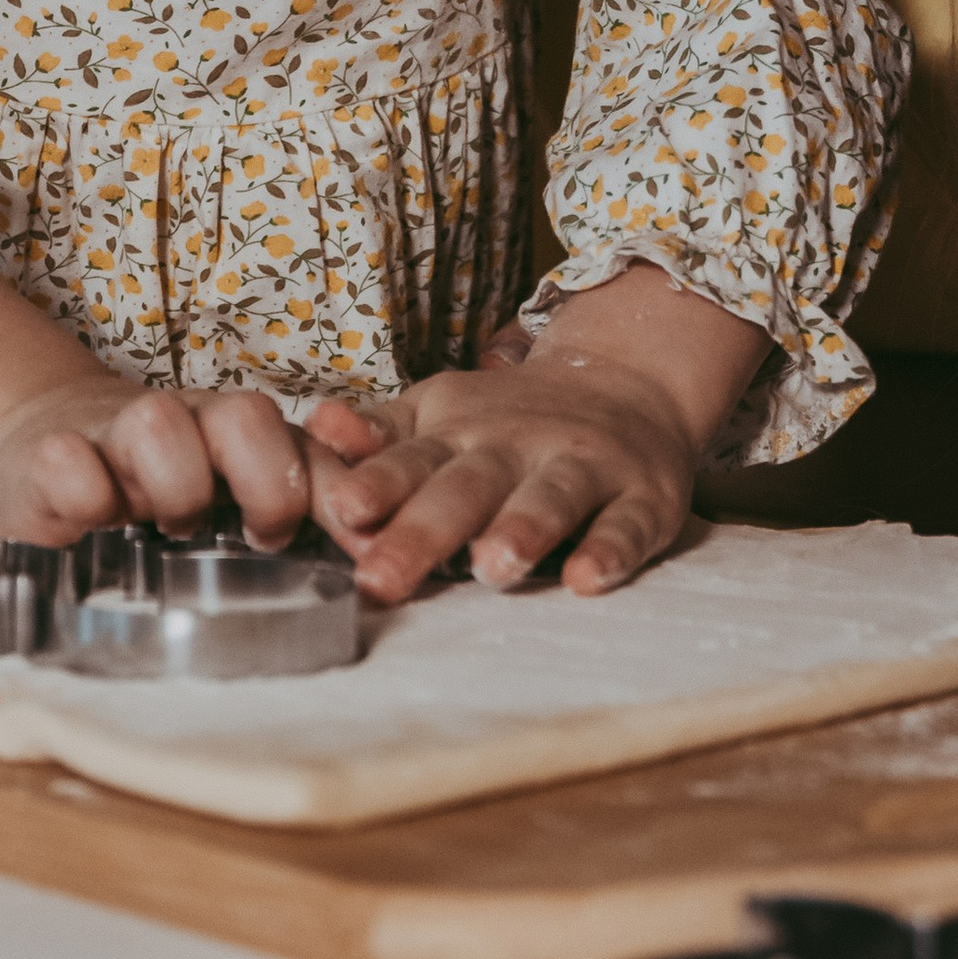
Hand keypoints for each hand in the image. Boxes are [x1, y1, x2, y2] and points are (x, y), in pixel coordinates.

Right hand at [0, 374, 386, 549]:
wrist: (43, 445)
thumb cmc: (152, 487)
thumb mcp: (226, 497)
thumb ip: (302, 511)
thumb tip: (380, 556)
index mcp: (234, 434)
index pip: (302, 442)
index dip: (330, 494)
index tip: (347, 549)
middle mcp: (184, 420)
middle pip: (245, 416)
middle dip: (265, 485)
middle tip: (256, 538)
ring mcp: (114, 433)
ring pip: (160, 425)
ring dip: (174, 491)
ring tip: (166, 533)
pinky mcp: (48, 457)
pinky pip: (72, 466)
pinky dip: (87, 499)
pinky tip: (92, 526)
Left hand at [313, 266, 768, 603]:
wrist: (629, 380)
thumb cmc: (511, 417)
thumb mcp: (439, 411)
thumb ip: (379, 432)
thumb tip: (314, 428)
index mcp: (460, 433)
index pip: (412, 459)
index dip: (378, 483)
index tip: (344, 511)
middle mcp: (518, 446)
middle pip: (469, 487)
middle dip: (427, 531)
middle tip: (384, 577)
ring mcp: (583, 467)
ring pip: (550, 498)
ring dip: (522, 530)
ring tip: (493, 567)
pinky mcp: (642, 496)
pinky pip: (628, 524)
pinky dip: (610, 550)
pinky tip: (587, 578)